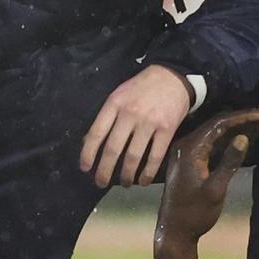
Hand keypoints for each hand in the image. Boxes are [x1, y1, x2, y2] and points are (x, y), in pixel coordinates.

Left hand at [80, 64, 192, 187]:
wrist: (173, 76)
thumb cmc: (142, 87)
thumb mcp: (119, 95)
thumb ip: (106, 117)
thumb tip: (89, 142)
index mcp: (114, 104)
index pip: (96, 133)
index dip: (88, 153)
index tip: (85, 168)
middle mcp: (130, 114)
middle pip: (113, 148)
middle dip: (105, 170)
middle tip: (101, 183)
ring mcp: (149, 122)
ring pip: (133, 156)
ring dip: (127, 174)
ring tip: (124, 183)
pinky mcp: (167, 129)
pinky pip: (155, 156)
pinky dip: (148, 172)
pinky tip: (143, 180)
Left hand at [155, 108, 258, 247]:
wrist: (175, 233)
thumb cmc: (194, 214)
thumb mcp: (215, 190)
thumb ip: (229, 162)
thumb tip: (244, 137)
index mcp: (191, 148)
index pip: (220, 124)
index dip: (245, 117)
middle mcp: (189, 145)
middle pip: (223, 126)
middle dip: (250, 124)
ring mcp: (192, 153)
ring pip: (223, 135)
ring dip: (246, 133)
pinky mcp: (196, 162)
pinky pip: (218, 145)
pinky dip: (236, 143)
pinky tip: (254, 143)